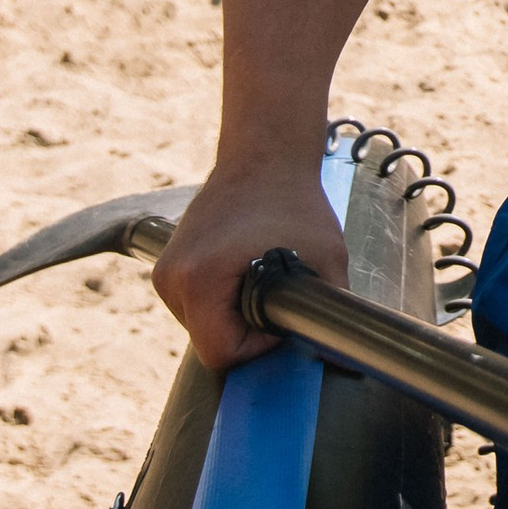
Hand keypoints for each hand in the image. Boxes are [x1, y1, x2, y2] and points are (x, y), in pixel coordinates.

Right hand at [155, 156, 350, 372]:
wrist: (265, 155)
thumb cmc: (295, 202)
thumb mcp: (327, 258)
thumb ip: (330, 310)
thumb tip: (341, 350)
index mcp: (199, 279)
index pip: (219, 353)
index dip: (257, 347)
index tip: (279, 315)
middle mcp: (171, 278)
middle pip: (209, 343)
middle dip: (246, 330)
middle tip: (275, 291)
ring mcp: (165, 272)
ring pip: (202, 327)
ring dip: (233, 316)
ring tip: (258, 274)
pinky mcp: (169, 266)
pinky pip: (197, 307)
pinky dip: (221, 300)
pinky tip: (243, 270)